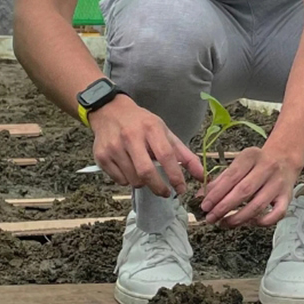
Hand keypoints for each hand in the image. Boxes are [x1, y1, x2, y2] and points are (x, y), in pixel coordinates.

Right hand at [90, 96, 205, 197]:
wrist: (109, 111)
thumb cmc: (141, 123)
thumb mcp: (164, 132)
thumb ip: (184, 154)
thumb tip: (202, 175)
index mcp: (151, 128)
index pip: (166, 156)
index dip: (175, 176)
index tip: (181, 189)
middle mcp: (131, 136)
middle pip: (146, 172)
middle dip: (158, 188)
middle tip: (165, 192)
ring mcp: (114, 147)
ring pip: (133, 179)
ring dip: (143, 183)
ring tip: (144, 173)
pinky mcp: (101, 156)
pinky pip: (119, 180)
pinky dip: (128, 180)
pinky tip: (129, 168)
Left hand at [200, 146, 300, 227]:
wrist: (284, 159)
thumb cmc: (256, 164)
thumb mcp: (238, 164)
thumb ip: (220, 180)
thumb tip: (201, 196)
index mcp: (251, 156)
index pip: (232, 176)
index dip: (216, 193)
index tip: (205, 205)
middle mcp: (267, 168)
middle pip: (244, 191)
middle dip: (224, 207)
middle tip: (211, 217)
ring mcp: (279, 183)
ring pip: (258, 205)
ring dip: (238, 218)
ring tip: (224, 223)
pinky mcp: (287, 197)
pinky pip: (276, 214)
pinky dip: (262, 222)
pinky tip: (249, 223)